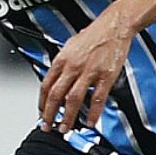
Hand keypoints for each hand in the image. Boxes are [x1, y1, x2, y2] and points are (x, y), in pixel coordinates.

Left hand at [38, 8, 135, 133]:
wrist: (114, 26)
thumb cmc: (94, 35)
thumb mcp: (70, 46)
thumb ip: (63, 64)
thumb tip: (56, 79)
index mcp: (62, 59)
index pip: (46, 85)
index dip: (42, 102)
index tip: (42, 113)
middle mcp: (73, 66)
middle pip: (56, 96)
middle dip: (49, 114)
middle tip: (47, 126)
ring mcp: (89, 72)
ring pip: (73, 100)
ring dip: (68, 117)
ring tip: (65, 128)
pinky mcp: (105, 76)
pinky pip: (97, 99)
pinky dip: (93, 113)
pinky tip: (90, 122)